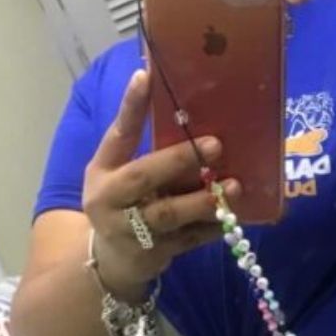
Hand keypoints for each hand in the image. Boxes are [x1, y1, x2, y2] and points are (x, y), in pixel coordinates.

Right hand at [82, 71, 237, 296]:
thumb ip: (138, 142)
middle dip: (179, 160)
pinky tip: (233, 215)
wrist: (112, 260)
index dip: (130, 107)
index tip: (146, 76)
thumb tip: (160, 86)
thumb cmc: (122, 202)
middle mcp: (111, 201)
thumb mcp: (117, 172)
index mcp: (102, 172)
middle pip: (142, 177)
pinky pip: (189, 240)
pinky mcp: (156, 254)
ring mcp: (132, 231)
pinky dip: (213, 227)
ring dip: (202, 200)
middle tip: (216, 145)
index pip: (116, 135)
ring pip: (168, 214)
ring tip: (233, 186)